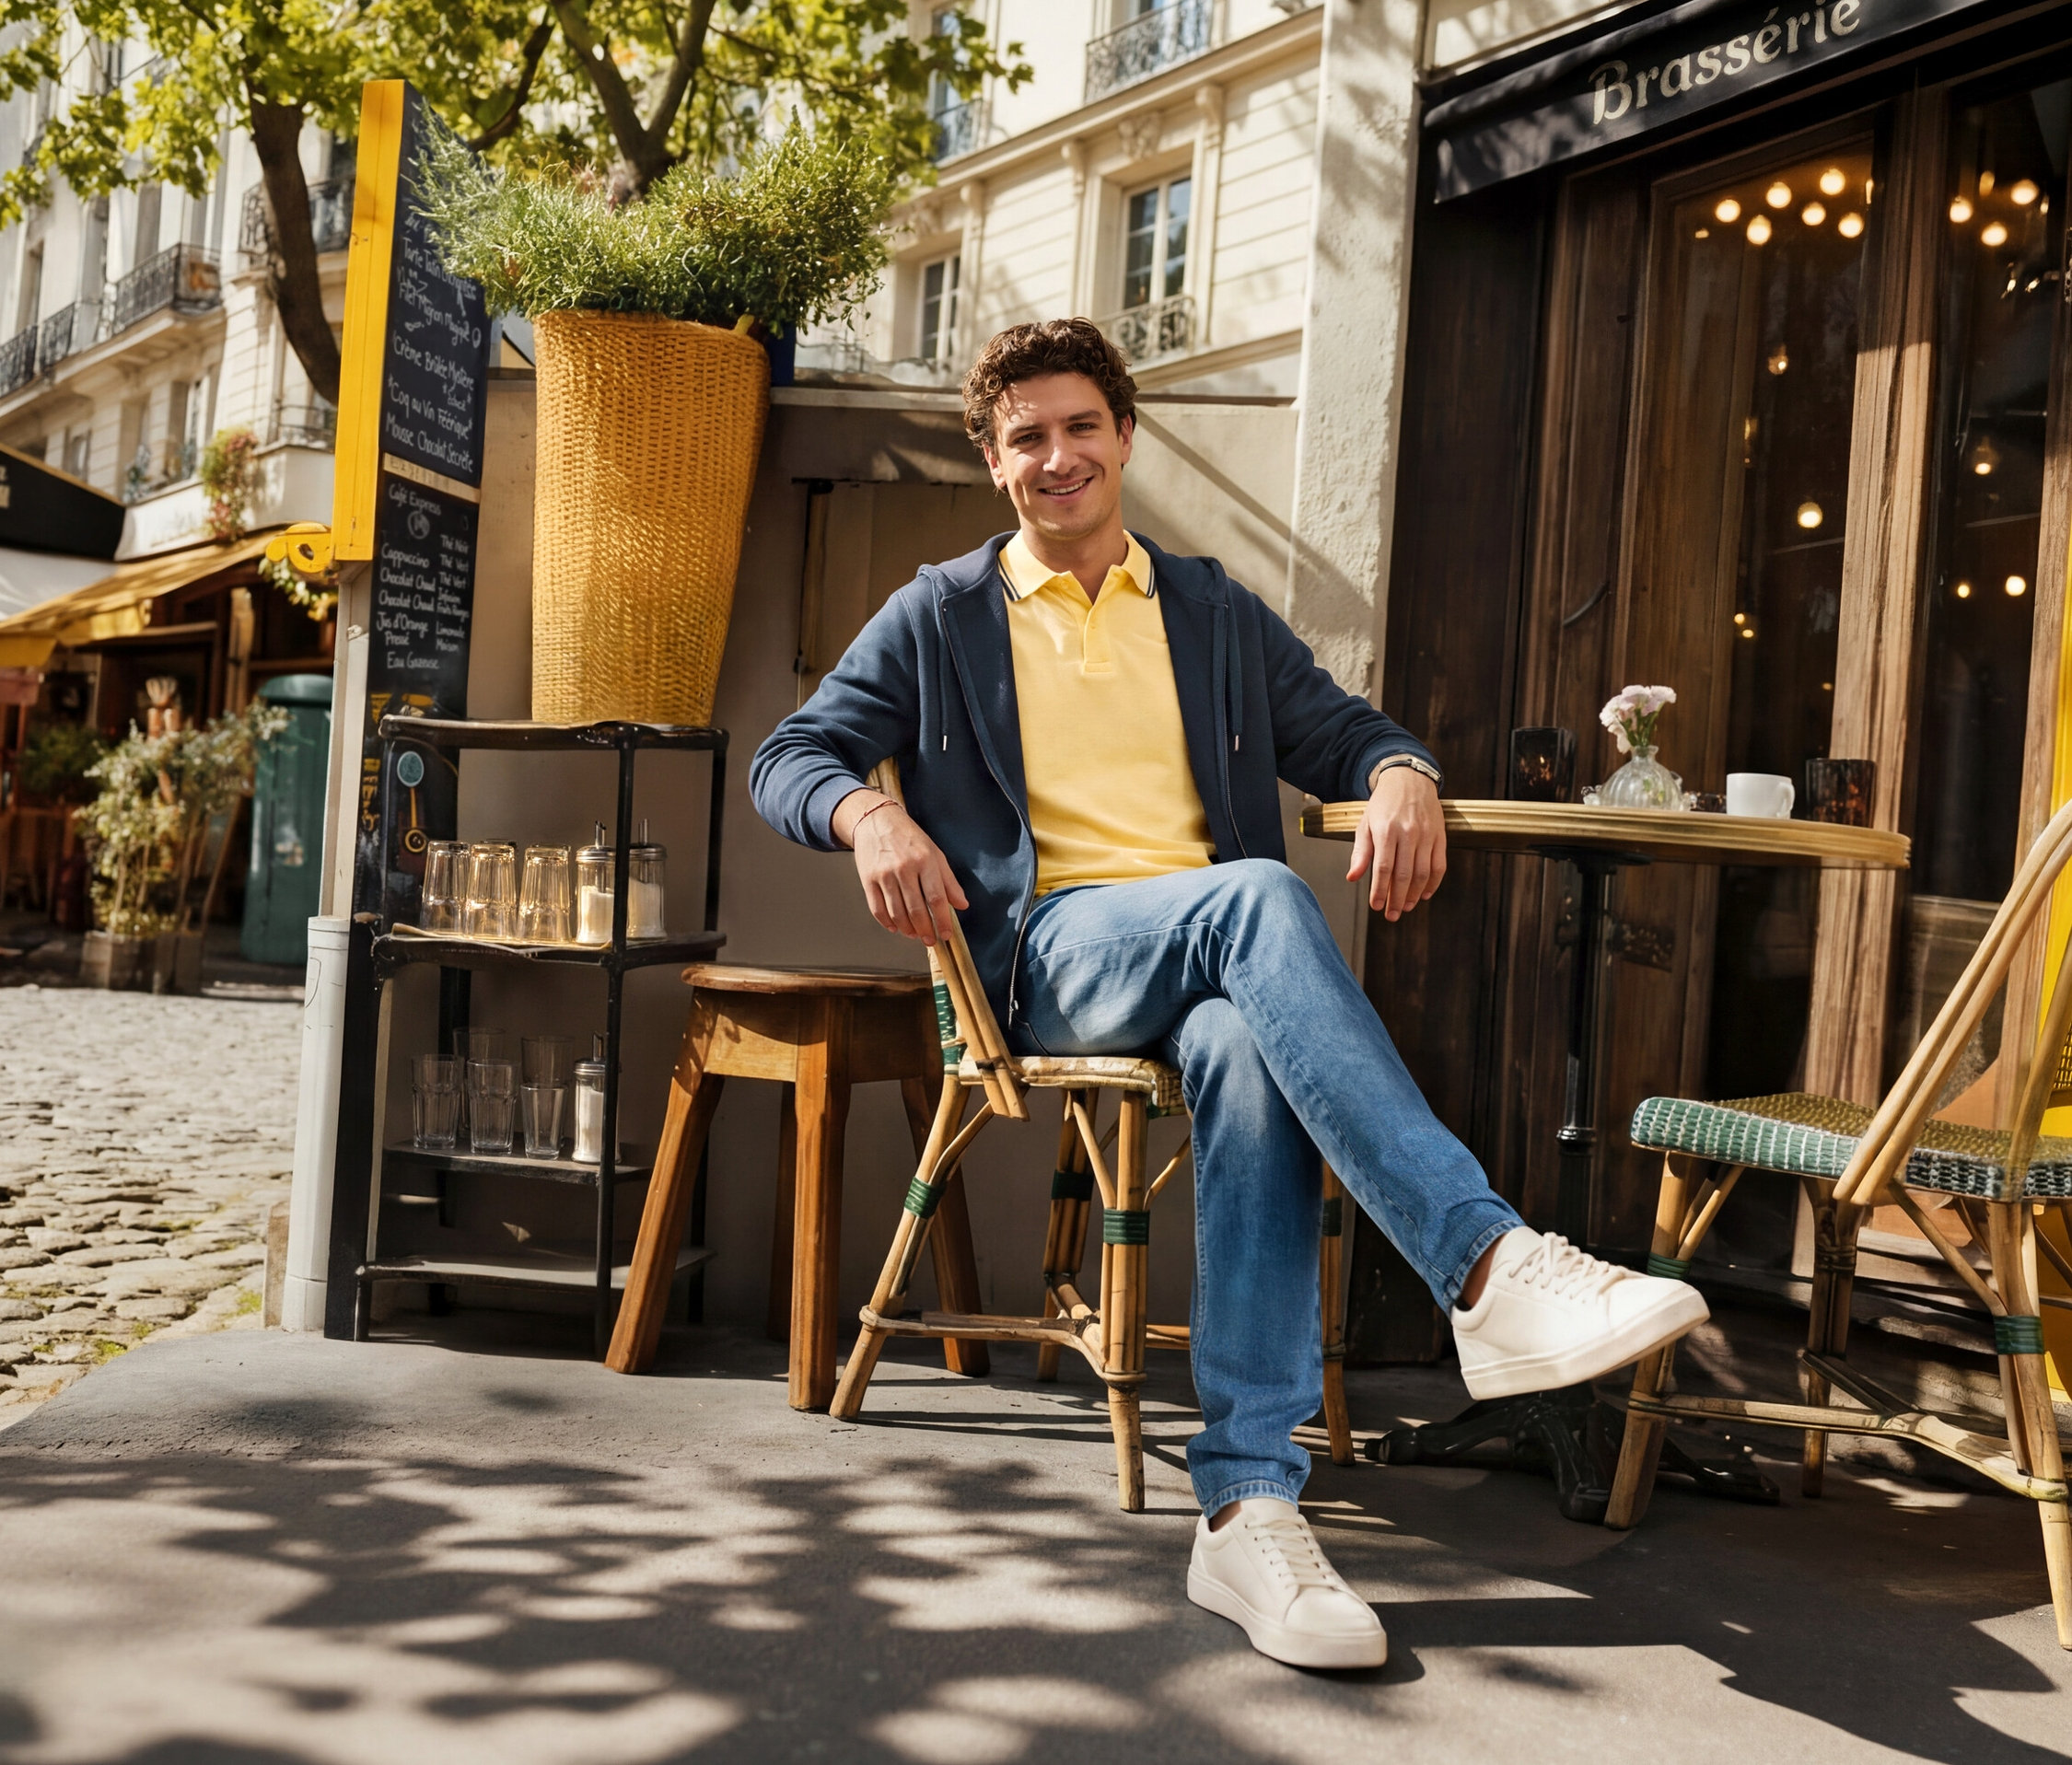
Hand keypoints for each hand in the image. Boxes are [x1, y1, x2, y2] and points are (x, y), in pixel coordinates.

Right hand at [833, 790, 968, 943]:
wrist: (876, 820)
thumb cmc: (909, 837)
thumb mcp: (935, 853)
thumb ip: (949, 881)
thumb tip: (962, 905)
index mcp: (925, 861)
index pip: (937, 898)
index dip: (942, 920)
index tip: (946, 934)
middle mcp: (904, 868)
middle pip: (916, 909)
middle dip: (925, 930)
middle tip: (930, 940)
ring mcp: (884, 875)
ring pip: (896, 912)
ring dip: (907, 929)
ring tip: (915, 935)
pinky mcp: (868, 879)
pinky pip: (877, 908)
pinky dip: (887, 922)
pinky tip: (895, 927)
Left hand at [1348, 766, 1446, 921]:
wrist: (1409, 780)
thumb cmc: (1383, 804)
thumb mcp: (1365, 824)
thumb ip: (1361, 852)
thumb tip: (1352, 877)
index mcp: (1386, 830)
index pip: (1383, 868)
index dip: (1380, 890)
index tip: (1376, 906)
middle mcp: (1408, 832)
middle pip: (1404, 875)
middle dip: (1397, 899)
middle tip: (1392, 915)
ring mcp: (1427, 834)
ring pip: (1423, 873)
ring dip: (1415, 895)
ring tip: (1406, 907)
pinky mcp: (1440, 835)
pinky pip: (1439, 865)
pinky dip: (1433, 883)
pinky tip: (1425, 894)